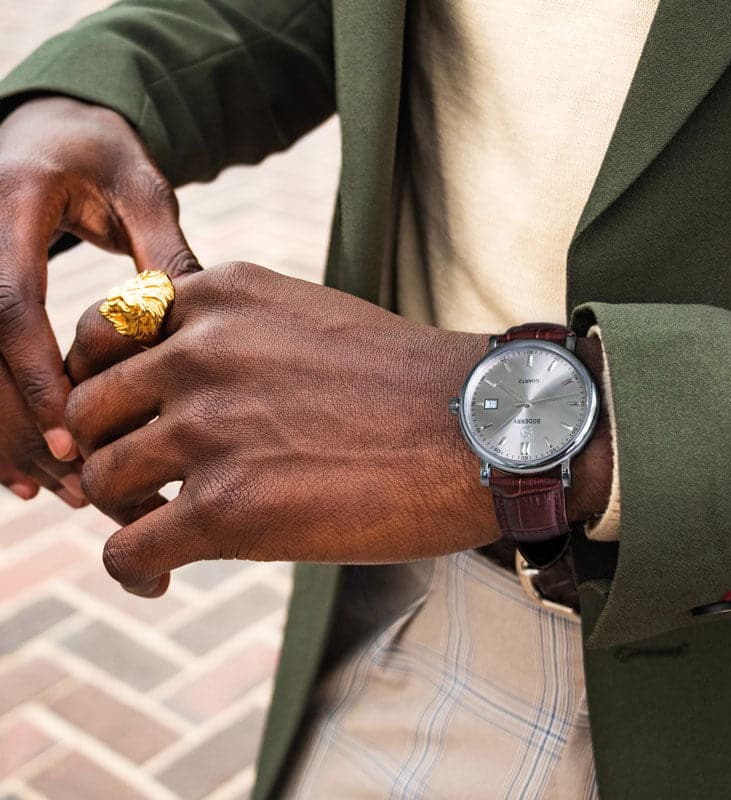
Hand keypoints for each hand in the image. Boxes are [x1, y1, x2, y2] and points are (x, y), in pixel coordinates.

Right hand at [0, 95, 198, 502]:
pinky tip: (25, 472)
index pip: (7, 303)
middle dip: (21, 425)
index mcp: (9, 205)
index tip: (74, 440)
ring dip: (5, 437)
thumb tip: (190, 322)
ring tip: (58, 490)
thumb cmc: (99, 157)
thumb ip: (161, 247)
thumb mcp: (141, 188)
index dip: (36, 376)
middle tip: (77, 483)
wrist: (43, 131)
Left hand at [64, 263, 612, 595]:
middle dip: (103, 449)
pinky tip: (159, 577)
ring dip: (120, 511)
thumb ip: (238, 338)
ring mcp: (208, 428)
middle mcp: (201, 352)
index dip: (102, 382)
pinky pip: (126, 547)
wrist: (485, 431)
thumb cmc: (409, 383)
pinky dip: (129, 568)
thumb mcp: (311, 322)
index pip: (105, 331)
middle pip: (89, 407)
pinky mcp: (226, 508)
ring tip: (157, 531)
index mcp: (224, 297)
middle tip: (136, 484)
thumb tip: (185, 388)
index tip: (124, 419)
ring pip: (101, 477)